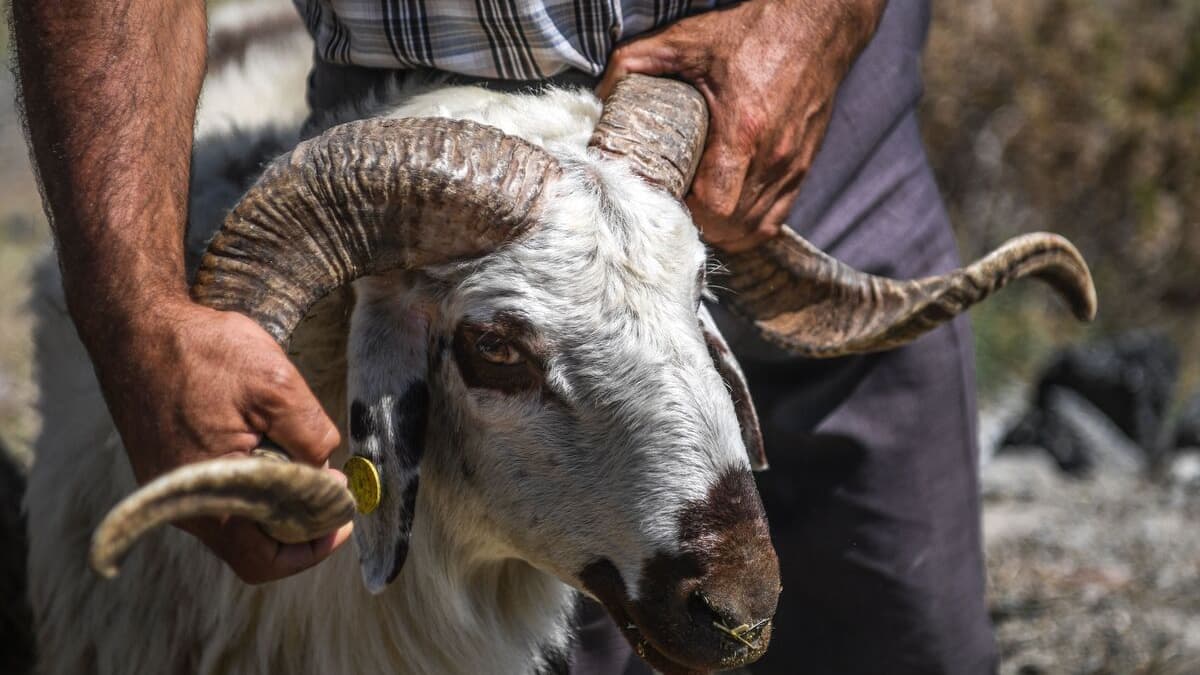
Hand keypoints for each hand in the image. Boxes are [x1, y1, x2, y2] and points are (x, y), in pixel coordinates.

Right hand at [90, 297, 351, 582]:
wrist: (137, 328)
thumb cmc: (202, 353)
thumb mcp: (277, 386)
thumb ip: (311, 437)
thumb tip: (329, 477)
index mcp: (209, 498)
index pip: (262, 560)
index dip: (311, 547)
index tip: (341, 519)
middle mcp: (185, 507)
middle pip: (255, 543)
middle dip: (300, 518)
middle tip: (332, 484)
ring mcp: (174, 492)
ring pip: (240, 517)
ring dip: (277, 496)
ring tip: (302, 456)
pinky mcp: (170, 474)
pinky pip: (222, 494)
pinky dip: (254, 480)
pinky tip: (269, 442)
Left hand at [598, 0, 885, 251]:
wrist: (815, 25)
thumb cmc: (753, 32)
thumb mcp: (686, 40)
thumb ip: (634, 64)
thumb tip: (599, 95)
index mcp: (744, 130)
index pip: (714, 205)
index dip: (685, 213)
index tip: (662, 200)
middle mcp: (773, 155)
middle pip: (731, 225)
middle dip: (697, 226)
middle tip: (670, 209)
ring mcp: (792, 165)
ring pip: (753, 228)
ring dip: (721, 231)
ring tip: (694, 216)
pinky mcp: (803, 166)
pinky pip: (775, 219)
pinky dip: (747, 226)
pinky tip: (724, 217)